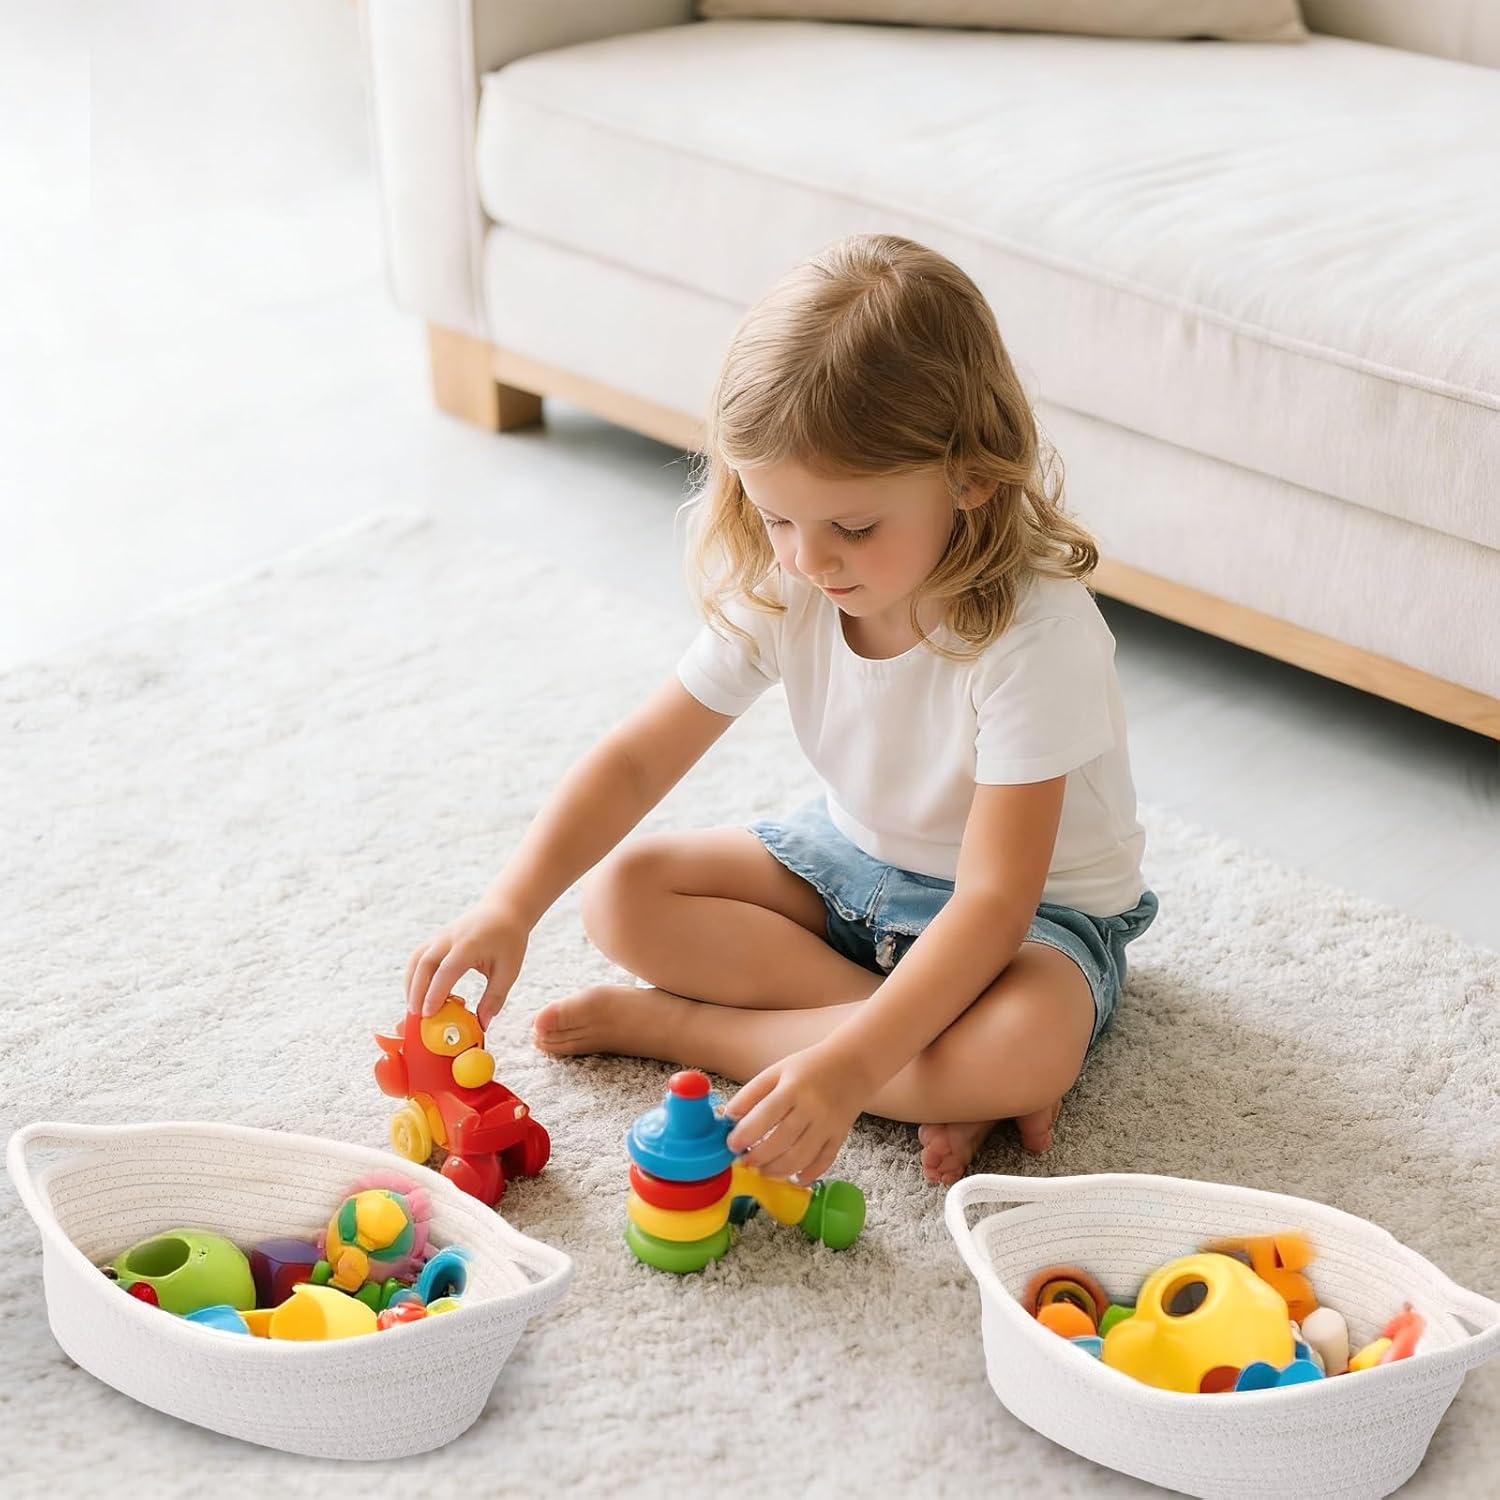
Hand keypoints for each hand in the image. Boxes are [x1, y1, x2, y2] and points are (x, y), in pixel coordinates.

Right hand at [404, 899, 529, 1026]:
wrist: (503, 911)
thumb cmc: (508, 940)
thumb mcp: (509, 970)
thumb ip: (495, 997)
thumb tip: (483, 1024)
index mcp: (469, 944)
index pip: (446, 970)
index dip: (435, 993)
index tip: (428, 1014)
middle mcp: (450, 938)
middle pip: (424, 964)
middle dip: (417, 992)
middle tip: (416, 1017)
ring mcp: (440, 936)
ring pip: (416, 960)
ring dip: (411, 985)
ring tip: (414, 1009)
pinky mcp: (436, 939)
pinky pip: (418, 957)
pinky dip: (413, 976)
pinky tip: (418, 993)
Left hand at [724, 1042, 868, 1184]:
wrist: (853, 1065)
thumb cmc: (809, 1067)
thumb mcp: (776, 1071)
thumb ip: (751, 1094)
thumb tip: (727, 1116)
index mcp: (793, 1087)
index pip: (765, 1115)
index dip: (745, 1134)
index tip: (731, 1144)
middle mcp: (812, 1108)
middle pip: (782, 1142)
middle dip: (758, 1157)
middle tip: (743, 1160)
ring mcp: (828, 1125)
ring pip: (800, 1158)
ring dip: (777, 1170)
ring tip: (762, 1169)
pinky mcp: (840, 1137)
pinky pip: (824, 1162)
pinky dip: (807, 1175)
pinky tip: (793, 1177)